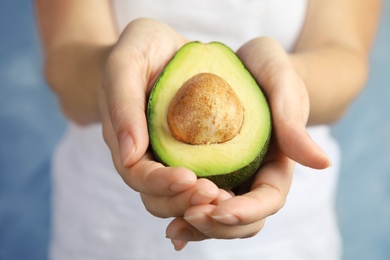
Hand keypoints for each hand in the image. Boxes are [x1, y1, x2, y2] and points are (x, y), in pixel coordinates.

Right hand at [98, 18, 223, 218]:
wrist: (160, 50)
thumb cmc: (141, 51)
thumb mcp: (126, 63)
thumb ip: (122, 103)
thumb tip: (130, 155)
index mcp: (125, 140)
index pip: (137, 174)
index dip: (160, 182)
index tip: (189, 177)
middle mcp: (145, 156)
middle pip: (158, 196)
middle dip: (184, 200)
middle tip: (214, 195)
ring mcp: (169, 158)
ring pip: (178, 198)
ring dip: (200, 204)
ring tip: (227, 199)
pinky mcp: (191, 154)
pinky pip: (199, 182)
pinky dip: (213, 193)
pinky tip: (234, 193)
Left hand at [165, 37, 331, 249]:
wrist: (248, 65)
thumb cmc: (270, 71)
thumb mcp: (283, 85)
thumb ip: (294, 121)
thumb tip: (322, 163)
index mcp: (277, 165)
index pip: (268, 200)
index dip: (246, 211)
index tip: (219, 210)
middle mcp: (252, 177)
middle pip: (241, 219)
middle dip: (216, 225)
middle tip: (188, 217)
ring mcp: (229, 176)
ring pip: (215, 215)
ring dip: (195, 225)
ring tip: (172, 227)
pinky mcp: (206, 168)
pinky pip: (194, 196)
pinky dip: (179, 208)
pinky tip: (161, 211)